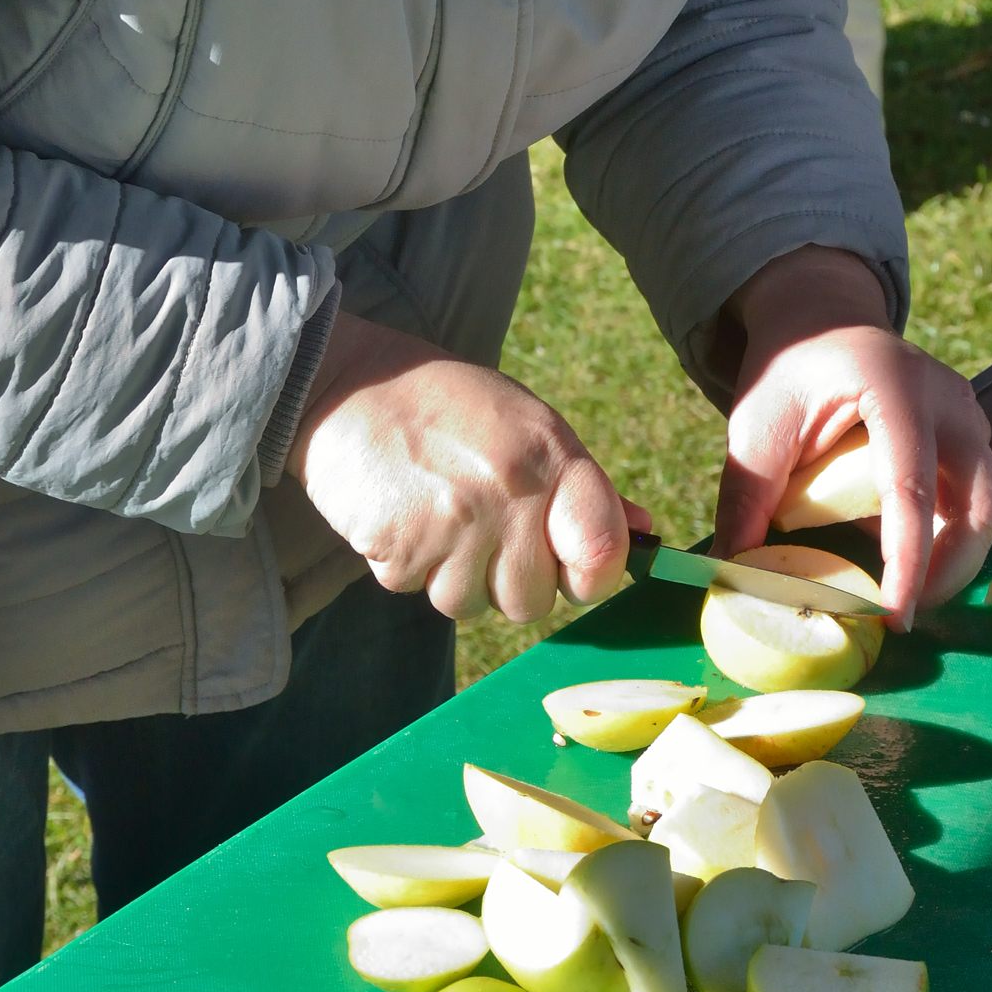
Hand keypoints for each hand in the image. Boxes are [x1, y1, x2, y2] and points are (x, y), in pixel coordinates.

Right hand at [287, 312, 648, 622]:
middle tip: (481, 526)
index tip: (572, 566)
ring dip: (455, 575)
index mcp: (551, 457)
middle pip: (533, 601)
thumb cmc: (449, 407)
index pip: (603, 555)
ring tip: (438, 514)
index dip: (591, 576)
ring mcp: (453, 526)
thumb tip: (643, 531)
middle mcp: (509, 493)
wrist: (348, 386)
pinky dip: (410, 566)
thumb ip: (583, 486)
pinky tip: (405, 515)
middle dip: (509, 579)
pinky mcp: (399, 551)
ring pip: (472, 606)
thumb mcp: (528, 424)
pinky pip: (418, 592)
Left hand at [714, 247, 991, 628]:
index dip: (907, 562)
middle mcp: (949, 400)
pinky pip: (973, 499)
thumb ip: (746, 498)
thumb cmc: (788, 371)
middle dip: (948, 571)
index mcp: (896, 387)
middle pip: (978, 505)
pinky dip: (948, 538)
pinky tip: (908, 561)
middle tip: (904, 616)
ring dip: (953, 559)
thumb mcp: (757, 426)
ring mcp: (968, 415)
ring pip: (986, 508)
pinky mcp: (970, 436)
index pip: (911, 489)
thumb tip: (733, 576)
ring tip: (904, 595)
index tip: (896, 617)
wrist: (821, 320)